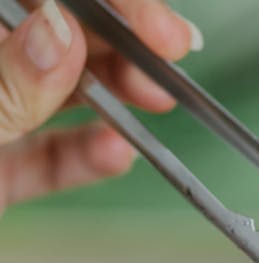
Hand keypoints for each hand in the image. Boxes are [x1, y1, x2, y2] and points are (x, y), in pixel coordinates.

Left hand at [0, 0, 201, 214]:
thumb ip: (6, 86)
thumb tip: (59, 30)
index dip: (112, 2)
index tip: (158, 28)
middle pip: (60, 36)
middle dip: (122, 44)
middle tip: (169, 58)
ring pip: (59, 93)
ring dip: (116, 95)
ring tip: (157, 101)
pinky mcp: (1, 177)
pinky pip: (48, 158)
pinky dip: (86, 158)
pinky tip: (119, 153)